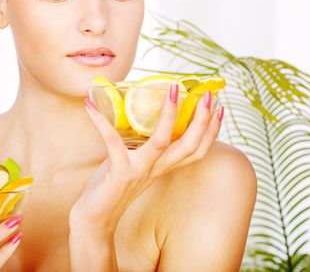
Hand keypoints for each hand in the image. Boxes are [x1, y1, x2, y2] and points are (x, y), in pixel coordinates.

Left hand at [70, 85, 224, 232]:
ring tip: (172, 90)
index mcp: (162, 168)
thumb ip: (139, 146)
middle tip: (208, 95)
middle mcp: (155, 170)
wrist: (95, 219)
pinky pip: (112, 141)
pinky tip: (89, 106)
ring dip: (169, 114)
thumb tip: (135, 117)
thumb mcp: (133, 164)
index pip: (196, 150)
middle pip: (188, 145)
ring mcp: (138, 171)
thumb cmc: (112, 186)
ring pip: (161, 142)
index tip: (219, 108)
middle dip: (201, 119)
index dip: (211, 131)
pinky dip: (100, 122)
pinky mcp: (118, 172)